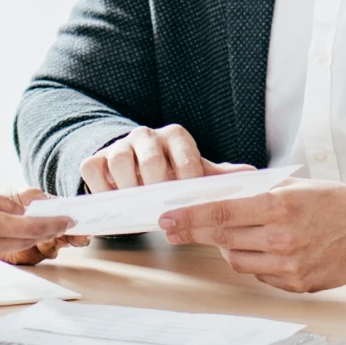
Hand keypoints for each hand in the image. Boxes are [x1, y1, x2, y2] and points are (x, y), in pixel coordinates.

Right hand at [83, 124, 253, 192]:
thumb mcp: (195, 173)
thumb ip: (219, 176)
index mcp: (175, 137)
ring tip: (137, 205)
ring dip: (129, 187)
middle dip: (157, 185)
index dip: (189, 178)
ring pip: (120, 160)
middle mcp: (145, 137)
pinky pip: (93, 170)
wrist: (135, 170)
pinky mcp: (96, 159)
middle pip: (151, 158)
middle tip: (163, 207)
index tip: (191, 198)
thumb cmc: (171, 174)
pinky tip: (114, 202)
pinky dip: (101, 188)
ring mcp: (119, 146)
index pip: (184, 155)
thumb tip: (252, 175)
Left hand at [159, 180, 345, 292]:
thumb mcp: (291, 186)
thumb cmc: (331, 203)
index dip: (190, 217)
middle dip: (192, 232)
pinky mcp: (296, 284)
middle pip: (222, 238)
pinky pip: (259, 274)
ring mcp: (289, 265)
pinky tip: (264, 249)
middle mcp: (282, 238)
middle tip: (172, 229)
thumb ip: (251, 191)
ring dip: (227, 247)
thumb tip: (211, 188)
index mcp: (279, 208)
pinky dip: (254, 261)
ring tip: (236, 234)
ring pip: (236, 260)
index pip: (221, 213)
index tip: (168, 218)